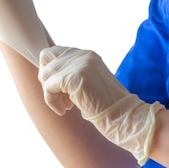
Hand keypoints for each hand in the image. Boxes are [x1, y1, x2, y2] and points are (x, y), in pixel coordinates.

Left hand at [38, 46, 162, 164]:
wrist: (123, 115)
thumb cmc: (107, 105)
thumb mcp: (88, 83)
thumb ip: (72, 73)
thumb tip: (44, 73)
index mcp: (88, 55)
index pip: (54, 52)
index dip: (51, 71)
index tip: (61, 90)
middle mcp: (84, 55)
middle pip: (45, 58)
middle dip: (47, 79)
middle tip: (61, 97)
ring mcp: (80, 64)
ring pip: (45, 74)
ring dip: (50, 94)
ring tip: (65, 106)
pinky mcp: (74, 77)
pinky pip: (48, 87)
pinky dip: (52, 102)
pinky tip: (64, 111)